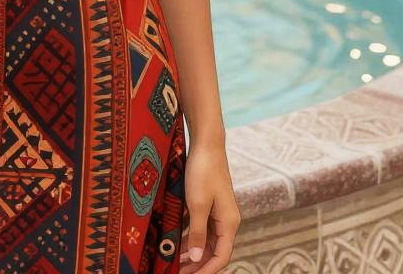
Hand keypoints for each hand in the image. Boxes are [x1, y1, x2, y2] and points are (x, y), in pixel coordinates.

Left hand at [180, 142, 240, 273]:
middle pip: (213, 250)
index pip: (221, 257)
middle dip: (196, 263)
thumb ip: (197, 233)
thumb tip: (196, 258)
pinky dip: (189, 235)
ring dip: (191, 250)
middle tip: (176, 270)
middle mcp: (226, 220)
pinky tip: (175, 239)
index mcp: (229, 223)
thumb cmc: (204, 171)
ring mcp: (218, 211)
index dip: (206, 270)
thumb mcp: (197, 204)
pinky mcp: (208, 202)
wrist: (206, 143)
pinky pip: (200, 226)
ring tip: (173, 259)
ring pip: (205, 239)